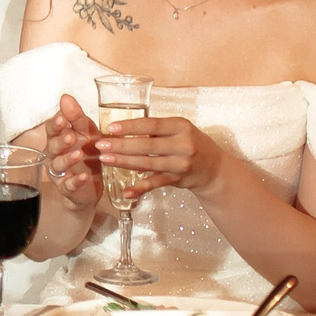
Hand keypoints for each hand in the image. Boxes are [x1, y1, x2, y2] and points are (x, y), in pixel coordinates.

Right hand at [37, 93, 102, 210]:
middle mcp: (54, 155)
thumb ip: (76, 117)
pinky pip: (68, 185)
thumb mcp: (86, 132)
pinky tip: (84, 176)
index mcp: (58, 138)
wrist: (91, 183)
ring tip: (79, 155)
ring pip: (58, 165)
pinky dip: (75, 181)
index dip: (55, 125)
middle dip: (61, 141)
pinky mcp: (67, 188)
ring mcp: (59, 172)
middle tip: (71, 137)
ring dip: (67, 160)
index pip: (52, 129)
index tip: (61, 118)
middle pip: (53, 147)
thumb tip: (65, 97)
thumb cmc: (87, 152)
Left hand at [95, 113, 224, 197]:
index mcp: (181, 126)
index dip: (131, 126)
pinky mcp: (177, 180)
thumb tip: (123, 129)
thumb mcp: (179, 129)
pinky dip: (140, 188)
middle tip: (101, 145)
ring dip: (124, 162)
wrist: (213, 168)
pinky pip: (155, 184)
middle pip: (147, 145)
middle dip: (121, 145)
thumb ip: (156, 129)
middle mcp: (182, 145)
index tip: (111, 128)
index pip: (152, 124)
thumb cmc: (191, 143)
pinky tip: (126, 191)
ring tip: (105, 159)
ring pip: (148, 163)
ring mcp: (180, 164)